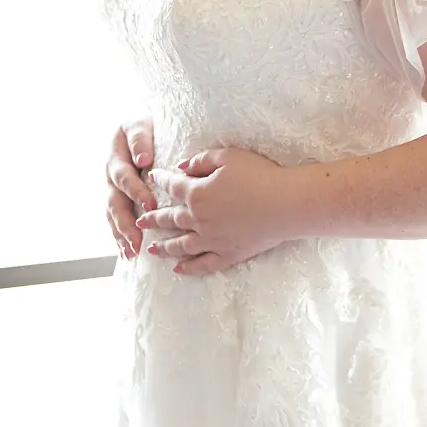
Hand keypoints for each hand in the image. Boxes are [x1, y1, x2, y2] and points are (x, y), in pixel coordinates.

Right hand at [106, 118, 156, 260]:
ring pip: (113, 215)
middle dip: (126, 223)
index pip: (124, 178)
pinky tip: (127, 253)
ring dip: (122, 235)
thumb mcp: (140, 123)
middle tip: (138, 241)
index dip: (136, 192)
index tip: (150, 205)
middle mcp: (110, 176)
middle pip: (115, 203)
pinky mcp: (117, 199)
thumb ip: (140, 139)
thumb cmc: (144, 125)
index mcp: (116, 158)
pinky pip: (115, 220)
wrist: (139, 129)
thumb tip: (143, 160)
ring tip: (131, 253)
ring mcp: (111, 189)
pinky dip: (120, 237)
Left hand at [135, 146, 295, 276]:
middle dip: (153, 218)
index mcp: (197, 193)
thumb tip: (181, 168)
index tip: (153, 178)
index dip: (161, 180)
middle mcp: (199, 219)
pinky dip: (189, 268)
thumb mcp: (228, 156)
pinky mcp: (228, 254)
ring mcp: (212, 240)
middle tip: (140, 220)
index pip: (172, 186)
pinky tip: (179, 269)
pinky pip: (203, 264)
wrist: (286, 203)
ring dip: (164, 247)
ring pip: (181, 245)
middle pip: (170, 219)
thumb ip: (201, 161)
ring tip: (152, 249)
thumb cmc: (260, 175)